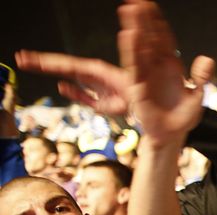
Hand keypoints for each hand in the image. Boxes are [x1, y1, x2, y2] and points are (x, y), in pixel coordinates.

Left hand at [15, 50, 129, 114]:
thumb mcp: (98, 104)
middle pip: (61, 65)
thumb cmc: (127, 102)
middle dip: (40, 62)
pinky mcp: (99, 71)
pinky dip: (63, 69)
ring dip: (46, 62)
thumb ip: (80, 96)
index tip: (26, 63)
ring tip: (27, 60)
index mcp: (90, 76)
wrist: (146, 103)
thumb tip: (60, 86)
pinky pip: (77, 70)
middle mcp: (90, 70)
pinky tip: (47, 71)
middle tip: (20, 58)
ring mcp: (94, 70)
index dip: (45, 66)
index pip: (64, 70)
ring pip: (65, 65)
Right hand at [117, 0, 214, 147]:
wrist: (172, 136)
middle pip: (149, 38)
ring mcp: (146, 75)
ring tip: (129, 9)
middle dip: (143, 19)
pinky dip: (132, 50)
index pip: (164, 39)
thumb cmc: (184, 117)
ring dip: (135, 28)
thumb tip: (207, 59)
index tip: (149, 4)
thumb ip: (202, 78)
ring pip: (140, 47)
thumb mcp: (198, 97)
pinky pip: (135, 65)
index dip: (157, 22)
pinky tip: (128, 35)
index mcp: (172, 67)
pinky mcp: (138, 87)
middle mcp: (157, 67)